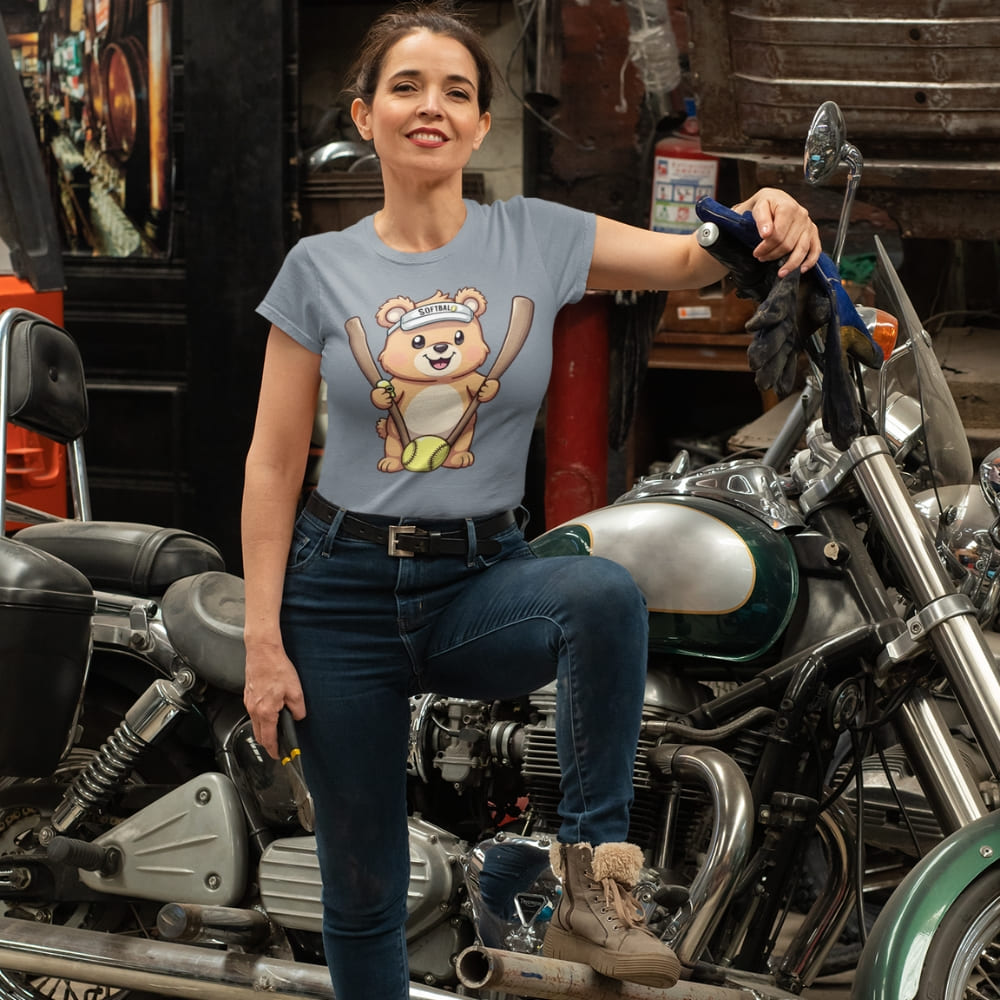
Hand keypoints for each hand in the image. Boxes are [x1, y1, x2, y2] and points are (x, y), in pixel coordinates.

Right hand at [244, 643, 305, 758]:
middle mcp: (254, 709)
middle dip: (267, 743)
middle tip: (276, 746)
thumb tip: (298, 717)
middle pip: (259, 734)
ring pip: (255, 723)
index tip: (277, 755)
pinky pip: (253, 712)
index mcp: (266, 712)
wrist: (263, 651)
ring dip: (264, 730)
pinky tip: (269, 711)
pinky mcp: (247, 694)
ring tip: (275, 729)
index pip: (268, 739)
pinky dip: (260, 718)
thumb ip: (298, 709)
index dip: (273, 750)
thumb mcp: (296, 691)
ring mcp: (249, 702)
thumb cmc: (277, 668)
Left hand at [736, 188, 820, 277]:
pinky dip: (810, 261)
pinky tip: (802, 269)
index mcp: (788, 208)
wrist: (775, 199)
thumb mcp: (759, 207)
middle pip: (788, 244)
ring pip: (802, 249)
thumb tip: (766, 234)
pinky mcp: (813, 231)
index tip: (756, 253)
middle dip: (773, 255)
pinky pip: (816, 249)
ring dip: (790, 264)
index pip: (778, 234)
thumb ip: (761, 219)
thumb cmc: (766, 204)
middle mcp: (801, 215)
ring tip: (781, 273)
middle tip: (761, 258)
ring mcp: (808, 224)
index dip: (765, 247)